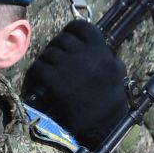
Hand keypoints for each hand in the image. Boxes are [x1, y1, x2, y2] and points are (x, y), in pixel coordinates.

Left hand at [23, 20, 129, 146]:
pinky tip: (42, 83)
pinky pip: (38, 68)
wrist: (103, 126)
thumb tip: (96, 43)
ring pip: (47, 54)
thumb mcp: (116, 72)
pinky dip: (37, 75)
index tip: (70, 41)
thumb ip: (106, 55)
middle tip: (59, 62)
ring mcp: (68, 67)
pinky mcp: (54, 81)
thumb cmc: (111, 99)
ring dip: (47, 63)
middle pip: (61, 40)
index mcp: (101, 50)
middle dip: (58, 50)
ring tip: (52, 74)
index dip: (71, 32)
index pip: (80, 27)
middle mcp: (85, 55)